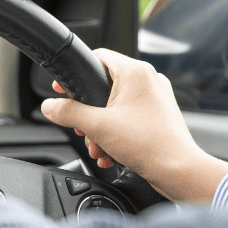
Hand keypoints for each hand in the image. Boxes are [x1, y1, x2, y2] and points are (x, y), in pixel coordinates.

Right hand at [40, 49, 227, 201]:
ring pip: (116, 106)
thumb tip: (50, 107)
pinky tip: (111, 153)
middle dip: (89, 113)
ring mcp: (156, 98)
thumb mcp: (97, 126)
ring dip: (101, 129)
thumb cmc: (148, 144)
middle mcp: (148, 80)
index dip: (76, 73)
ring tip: (99, 147)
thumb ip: (68, 113)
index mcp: (135, 72)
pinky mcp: (159, 115)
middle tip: (82, 128)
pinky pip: (129, 118)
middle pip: (105, 87)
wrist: (177, 170)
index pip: (98, 57)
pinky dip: (116, 134)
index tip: (62, 88)